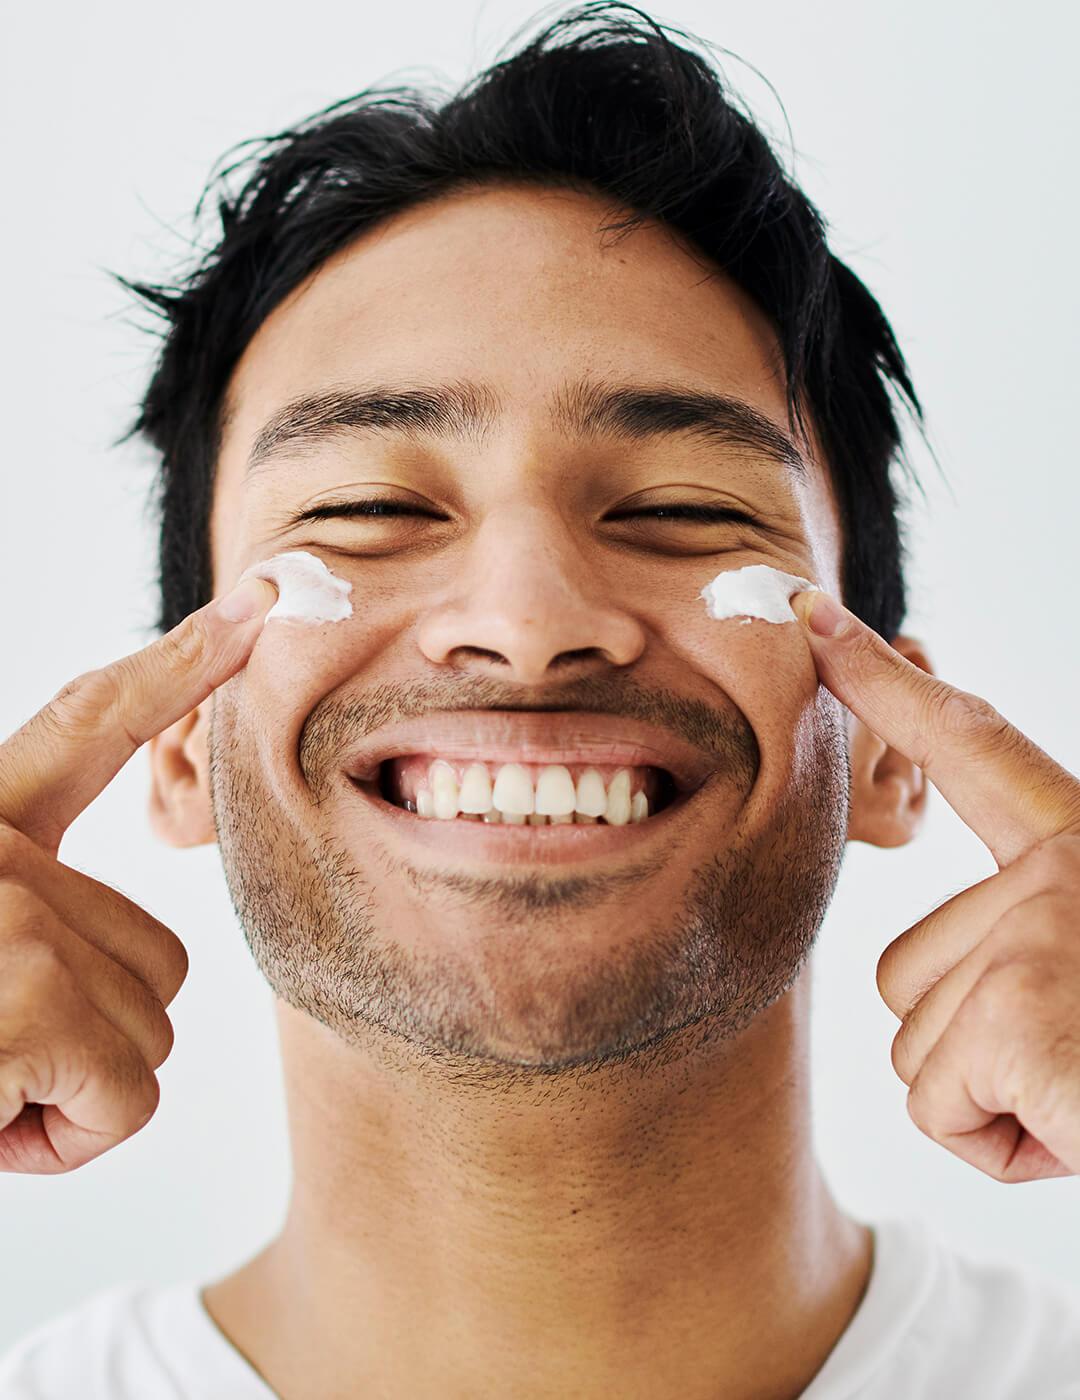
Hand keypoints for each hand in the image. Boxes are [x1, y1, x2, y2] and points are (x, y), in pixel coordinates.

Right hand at [0, 576, 275, 1172]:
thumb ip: (19, 915)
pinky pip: (125, 1097)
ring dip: (69, 1092)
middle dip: (88, 1032)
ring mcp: (7, 914)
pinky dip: (64, 1142)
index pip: (85, 723)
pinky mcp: (29, 995)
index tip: (252, 609)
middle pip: (153, 950)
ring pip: (148, 1027)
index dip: (177, 668)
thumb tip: (96, 967)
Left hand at [794, 588, 1079, 1181]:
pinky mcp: (1015, 1016)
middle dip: (973, 1041)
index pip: (967, 740)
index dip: (881, 679)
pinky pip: (935, 1107)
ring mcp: (1036, 936)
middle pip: (907, 970)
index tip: (813, 617)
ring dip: (991, 1096)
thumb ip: (1026, 940)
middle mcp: (1061, 869)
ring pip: (913, 1045)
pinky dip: (999, 1146)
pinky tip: (1075, 1126)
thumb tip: (972, 1007)